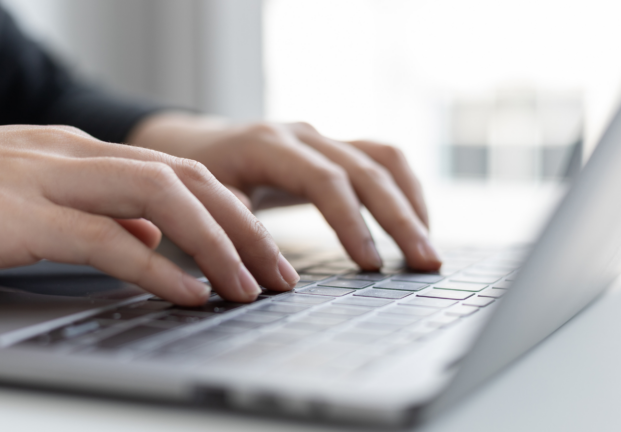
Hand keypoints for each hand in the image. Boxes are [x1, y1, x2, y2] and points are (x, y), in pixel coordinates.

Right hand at [0, 126, 299, 304]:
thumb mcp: (33, 202)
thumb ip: (95, 217)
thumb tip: (148, 243)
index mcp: (80, 153)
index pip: (179, 172)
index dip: (231, 212)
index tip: (261, 252)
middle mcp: (75, 157)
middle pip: (187, 180)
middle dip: (244, 228)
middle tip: (279, 274)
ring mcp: (49, 181)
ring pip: (161, 198)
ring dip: (216, 244)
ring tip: (249, 287)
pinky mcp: (19, 216)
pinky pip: (107, 238)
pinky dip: (158, 267)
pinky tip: (189, 293)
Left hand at [128, 114, 440, 270]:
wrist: (192, 144)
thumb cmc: (194, 176)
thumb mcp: (203, 202)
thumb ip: (234, 231)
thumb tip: (277, 281)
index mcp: (269, 145)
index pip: (326, 180)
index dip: (351, 222)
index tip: (371, 264)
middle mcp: (302, 136)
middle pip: (367, 169)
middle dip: (400, 218)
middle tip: (426, 262)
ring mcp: (321, 139)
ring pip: (383, 159)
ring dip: (410, 203)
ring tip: (427, 248)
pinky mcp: (333, 149)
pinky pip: (381, 161)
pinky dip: (402, 190)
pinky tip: (413, 223)